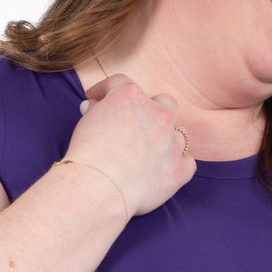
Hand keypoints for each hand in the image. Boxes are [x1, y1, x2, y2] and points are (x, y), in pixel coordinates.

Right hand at [70, 73, 195, 217]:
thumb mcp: (84, 123)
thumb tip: (93, 106)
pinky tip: (164, 171)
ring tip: (148, 155)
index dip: (106, 90)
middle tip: (136, 124)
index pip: (120, 83)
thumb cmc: (86, 155)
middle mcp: (158, 114)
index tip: (96, 100)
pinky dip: (177, 166)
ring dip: (165, 141)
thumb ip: (95, 111)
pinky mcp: (178, 169)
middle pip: (164, 102)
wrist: (97, 188)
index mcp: (132, 96)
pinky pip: (188, 163)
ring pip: (178, 135)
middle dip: (152, 109)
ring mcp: (171, 142)